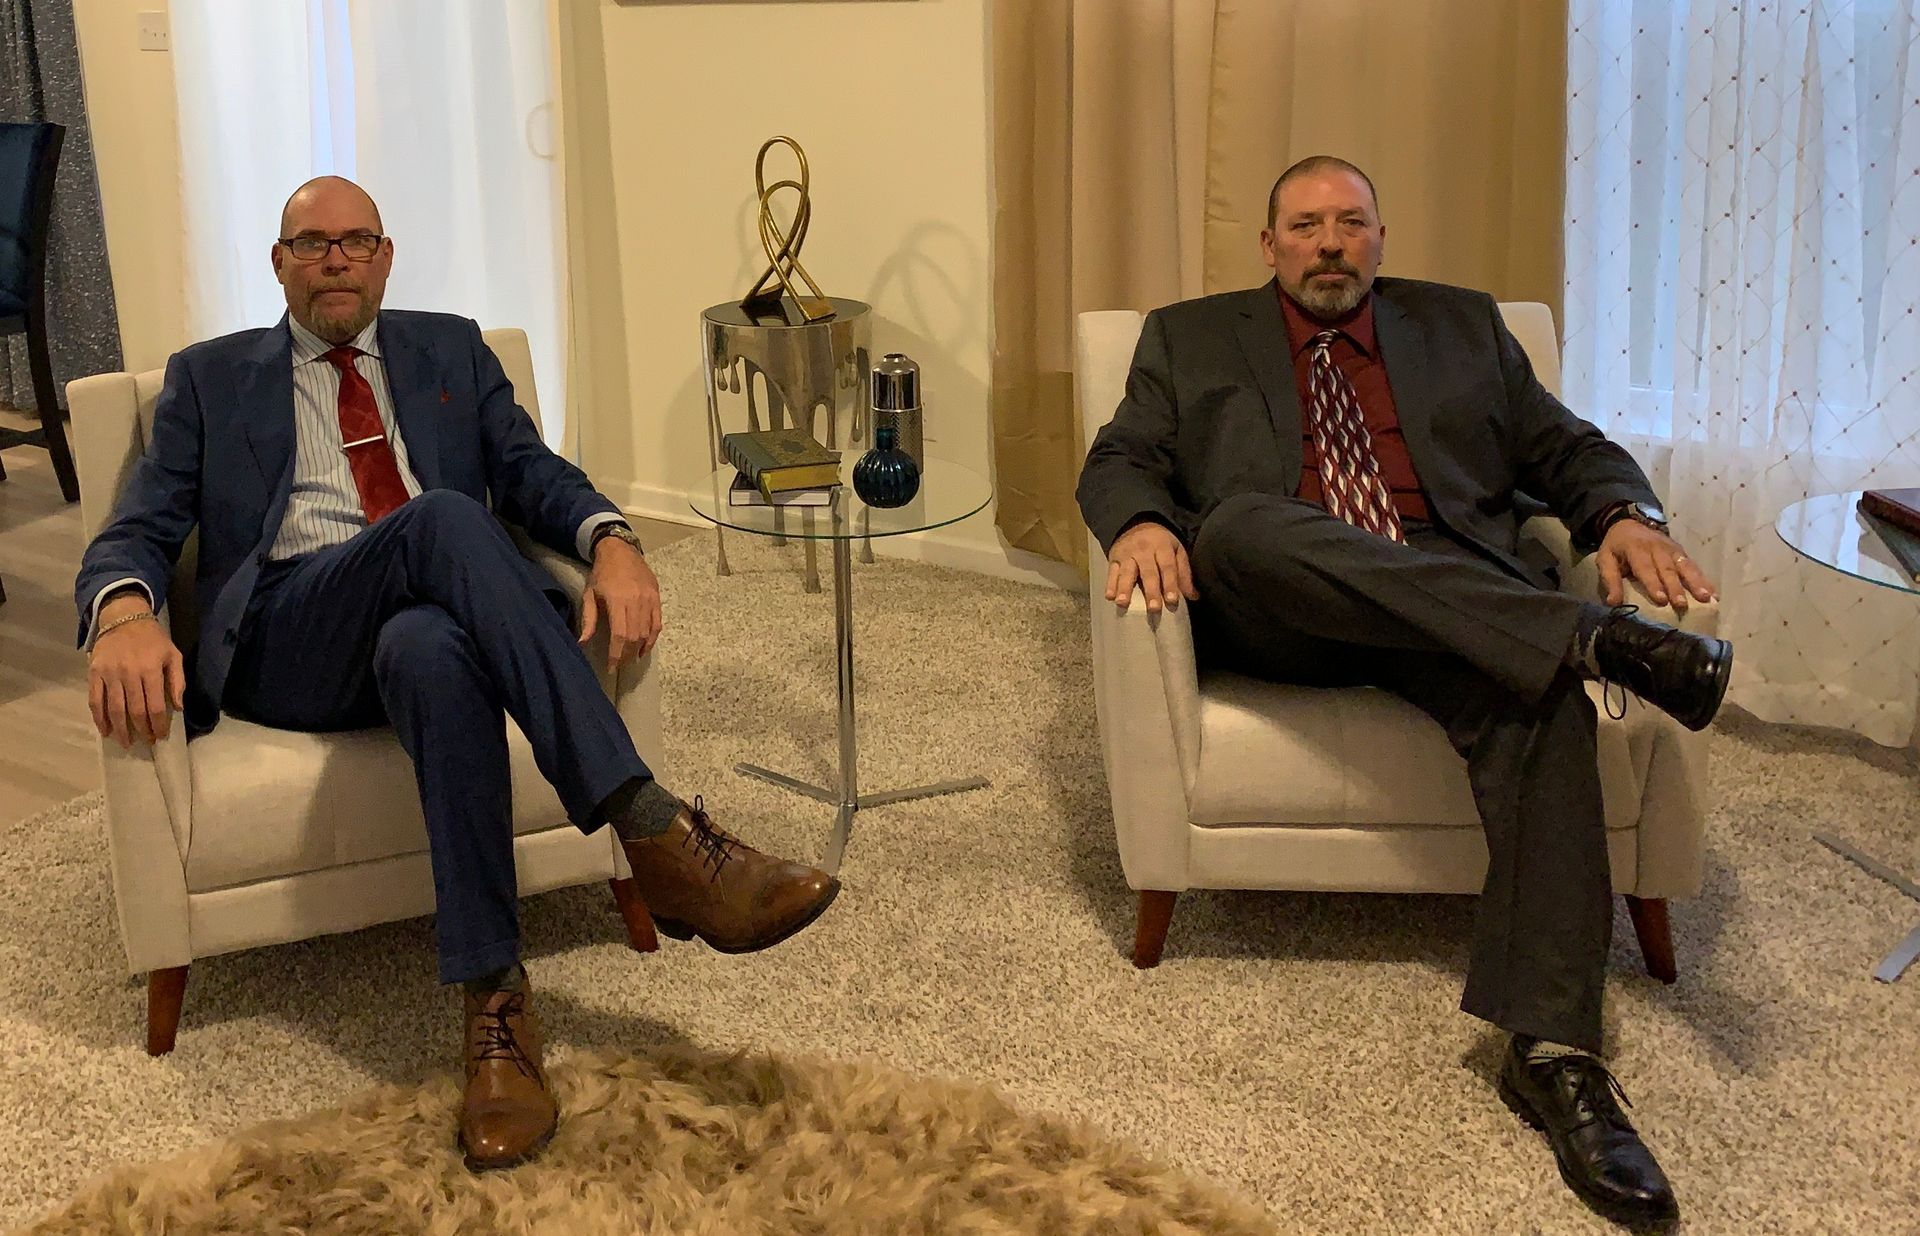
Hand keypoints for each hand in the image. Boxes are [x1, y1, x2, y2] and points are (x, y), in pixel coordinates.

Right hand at [87, 594, 185, 748]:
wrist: (123, 618)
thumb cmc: (152, 639)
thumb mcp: (173, 655)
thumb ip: (177, 681)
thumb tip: (178, 707)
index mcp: (150, 669)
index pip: (155, 705)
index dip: (158, 724)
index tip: (161, 736)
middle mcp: (128, 673)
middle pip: (134, 710)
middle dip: (142, 729)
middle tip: (147, 741)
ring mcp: (109, 674)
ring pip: (114, 709)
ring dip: (120, 729)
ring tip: (126, 742)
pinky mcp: (94, 674)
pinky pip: (95, 700)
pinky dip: (99, 718)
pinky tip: (105, 730)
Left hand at [579, 537, 661, 670]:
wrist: (620, 550)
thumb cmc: (602, 573)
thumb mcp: (589, 594)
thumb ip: (588, 620)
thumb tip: (583, 643)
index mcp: (617, 600)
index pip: (619, 635)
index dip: (616, 654)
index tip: (611, 667)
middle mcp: (635, 601)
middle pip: (634, 636)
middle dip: (626, 654)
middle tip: (619, 664)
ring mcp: (648, 599)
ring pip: (647, 632)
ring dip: (639, 649)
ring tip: (630, 658)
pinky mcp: (656, 597)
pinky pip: (657, 623)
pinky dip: (652, 639)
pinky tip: (645, 648)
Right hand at [1104, 521, 1198, 613]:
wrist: (1136, 522)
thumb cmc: (1160, 542)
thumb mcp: (1176, 551)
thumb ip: (1184, 573)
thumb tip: (1193, 596)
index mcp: (1162, 547)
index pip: (1167, 567)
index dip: (1170, 584)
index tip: (1172, 600)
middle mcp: (1144, 550)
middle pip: (1148, 572)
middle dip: (1151, 591)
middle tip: (1154, 609)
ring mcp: (1127, 554)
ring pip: (1127, 572)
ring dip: (1124, 588)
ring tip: (1123, 603)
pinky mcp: (1114, 558)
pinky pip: (1111, 572)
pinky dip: (1110, 584)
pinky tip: (1109, 596)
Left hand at [1595, 519, 1716, 612]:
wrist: (1631, 522)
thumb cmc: (1617, 546)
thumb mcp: (1605, 559)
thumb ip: (1610, 579)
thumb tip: (1613, 603)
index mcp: (1636, 549)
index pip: (1645, 567)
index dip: (1653, 583)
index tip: (1661, 600)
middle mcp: (1657, 548)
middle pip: (1668, 569)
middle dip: (1676, 588)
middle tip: (1682, 605)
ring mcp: (1672, 550)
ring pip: (1685, 567)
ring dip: (1696, 583)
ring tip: (1706, 598)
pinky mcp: (1682, 553)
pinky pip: (1694, 567)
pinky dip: (1704, 580)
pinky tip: (1713, 594)